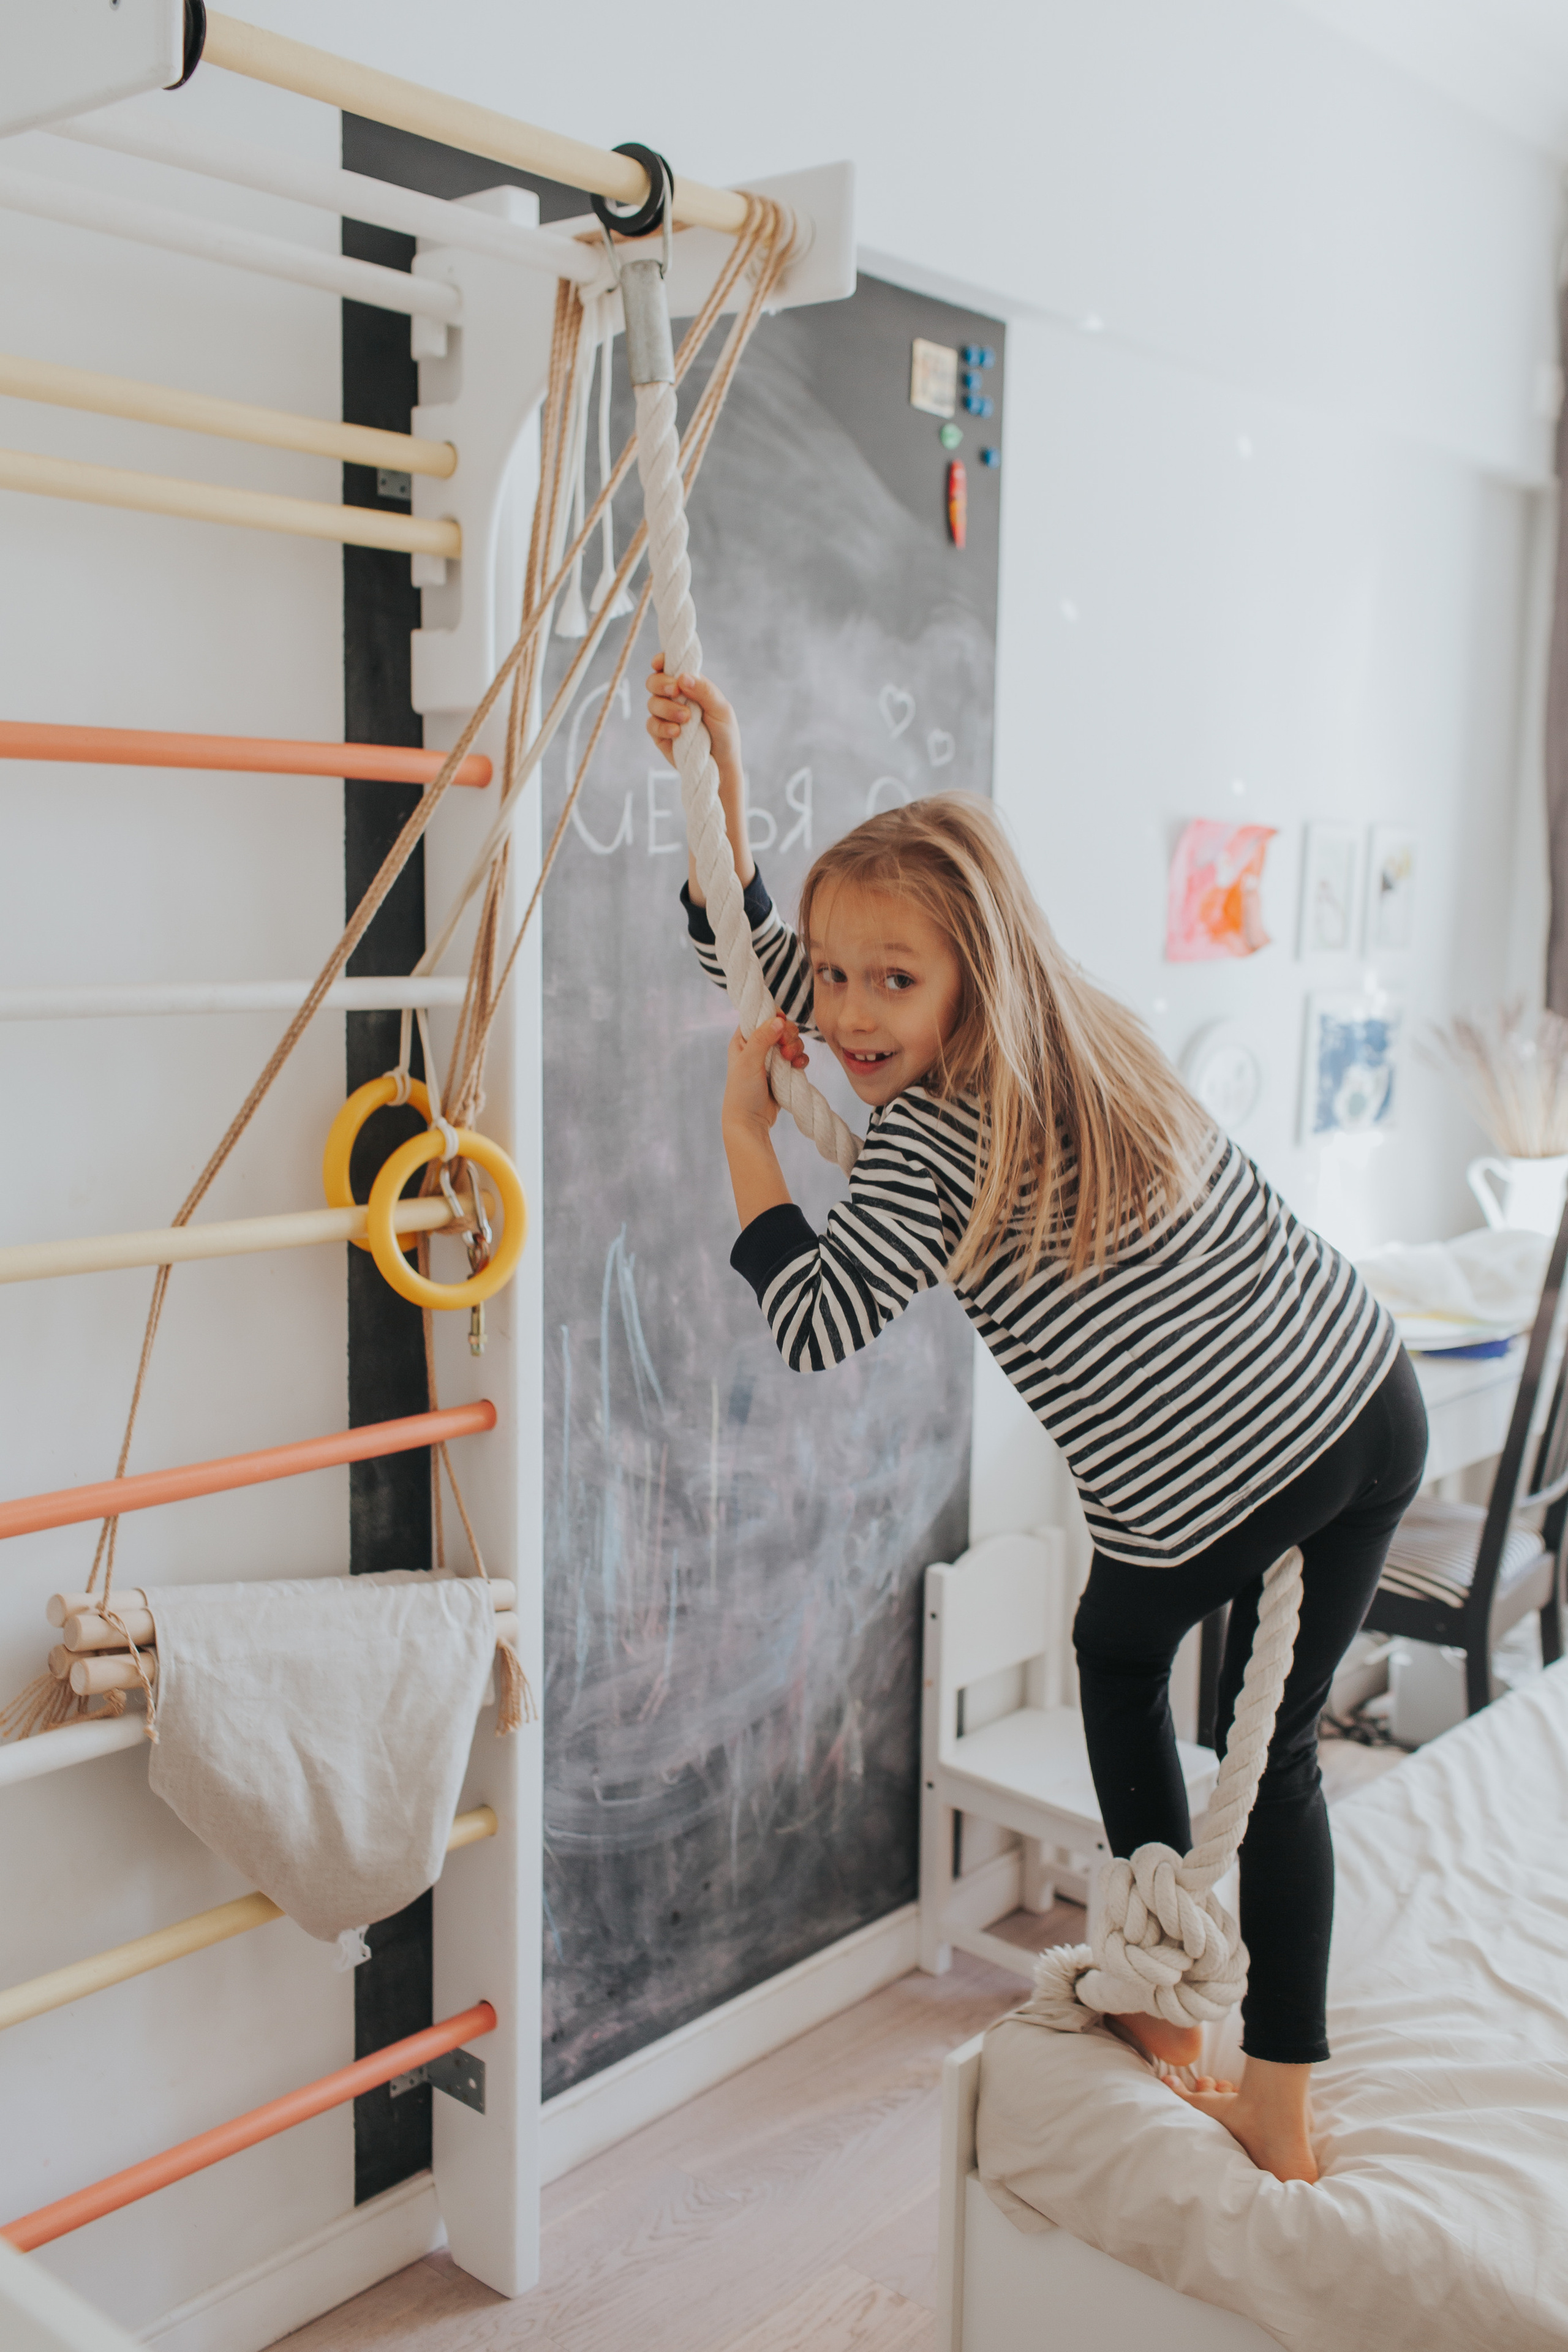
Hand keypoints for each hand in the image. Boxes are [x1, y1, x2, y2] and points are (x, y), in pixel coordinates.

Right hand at [645, 653, 742, 785]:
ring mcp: (665, 716)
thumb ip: (704, 690)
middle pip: (653, 681)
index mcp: (689, 685)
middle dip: (661, 683)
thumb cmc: (725, 733)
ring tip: (686, 719)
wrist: (721, 765)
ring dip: (667, 708)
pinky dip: (663, 727)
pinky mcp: (659, 734)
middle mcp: (674, 697)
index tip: (660, 663)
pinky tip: (677, 733)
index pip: (670, 667)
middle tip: (674, 690)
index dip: (661, 661)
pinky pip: (651, 725)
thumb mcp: (721, 709)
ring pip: (651, 703)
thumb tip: (683, 676)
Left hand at [722, 1015, 807, 1136]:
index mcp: (743, 1040)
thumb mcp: (749, 1063)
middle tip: (786, 1049)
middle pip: (780, 1027)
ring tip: (791, 1061)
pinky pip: (797, 1057)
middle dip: (788, 1035)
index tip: (781, 1022)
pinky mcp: (783, 1071)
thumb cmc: (742, 1092)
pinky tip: (798, 1067)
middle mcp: (757, 1046)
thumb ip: (761, 1039)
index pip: (759, 1015)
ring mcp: (771, 1059)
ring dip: (796, 1047)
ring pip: (791, 1041)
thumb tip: (778, 1019)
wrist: (750, 1122)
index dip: (773, 1016)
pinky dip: (801, 1059)